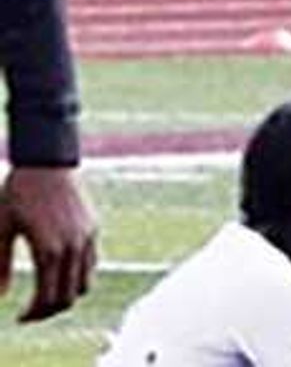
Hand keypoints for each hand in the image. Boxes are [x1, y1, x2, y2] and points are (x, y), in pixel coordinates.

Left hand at [0, 161, 97, 321]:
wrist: (47, 161)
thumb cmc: (18, 194)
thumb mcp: (1, 229)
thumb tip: (0, 295)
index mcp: (49, 250)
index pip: (48, 298)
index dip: (33, 314)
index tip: (19, 317)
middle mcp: (72, 247)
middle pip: (69, 297)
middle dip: (49, 311)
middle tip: (31, 312)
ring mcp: (86, 237)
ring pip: (85, 283)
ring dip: (67, 296)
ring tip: (47, 295)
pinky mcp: (93, 228)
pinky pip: (91, 264)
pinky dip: (78, 277)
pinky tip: (59, 273)